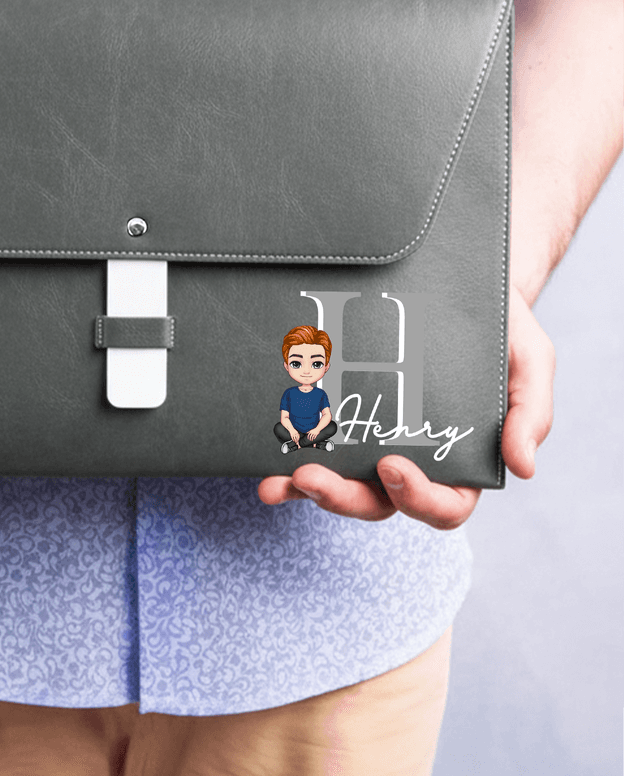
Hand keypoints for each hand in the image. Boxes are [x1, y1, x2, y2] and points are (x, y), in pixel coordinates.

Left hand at [258, 287, 553, 528]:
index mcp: (460, 462)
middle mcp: (412, 462)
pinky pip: (314, 447)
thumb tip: (524, 465)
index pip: (444, 504)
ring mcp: (370, 444)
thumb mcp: (529, 361)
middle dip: (341, 496)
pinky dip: (287, 458)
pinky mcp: (340, 420)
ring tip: (276, 478)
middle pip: (378, 501)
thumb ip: (530, 411)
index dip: (417, 496)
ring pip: (339, 483)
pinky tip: (265, 458)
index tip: (390, 464)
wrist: (458, 290)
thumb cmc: (499, 331)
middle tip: (311, 475)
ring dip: (305, 486)